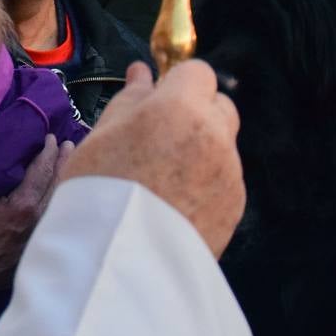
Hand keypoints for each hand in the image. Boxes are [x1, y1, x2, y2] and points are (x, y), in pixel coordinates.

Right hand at [0, 134, 72, 299]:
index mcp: (22, 207)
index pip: (42, 172)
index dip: (47, 152)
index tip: (51, 138)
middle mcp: (37, 222)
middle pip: (58, 186)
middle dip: (63, 163)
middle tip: (69, 145)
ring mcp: (39, 237)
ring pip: (59, 205)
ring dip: (64, 183)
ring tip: (70, 166)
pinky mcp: (35, 250)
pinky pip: (52, 221)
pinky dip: (59, 204)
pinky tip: (59, 197)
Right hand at [62, 61, 243, 257]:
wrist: (119, 263)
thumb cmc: (100, 191)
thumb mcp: (100, 136)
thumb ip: (129, 100)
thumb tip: (142, 73)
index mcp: (180, 109)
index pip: (198, 72)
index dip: (178, 84)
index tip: (157, 102)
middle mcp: (215, 136)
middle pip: (220, 106)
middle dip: (198, 113)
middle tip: (161, 138)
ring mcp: (230, 174)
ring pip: (223, 146)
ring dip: (202, 150)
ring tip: (164, 179)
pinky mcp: (235, 208)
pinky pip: (225, 181)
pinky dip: (207, 184)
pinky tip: (175, 204)